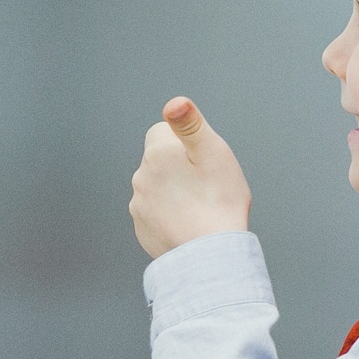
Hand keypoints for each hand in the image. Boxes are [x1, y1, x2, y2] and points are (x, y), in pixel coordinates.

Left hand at [130, 97, 252, 259]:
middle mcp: (140, 178)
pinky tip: (189, 223)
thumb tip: (174, 103)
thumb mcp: (213, 153)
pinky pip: (155, 212)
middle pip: (160, 160)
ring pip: (157, 186)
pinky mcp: (142, 229)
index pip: (162, 131)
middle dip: (178, 166)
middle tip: (205, 184)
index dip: (184, 142)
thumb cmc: (219, 201)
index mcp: (157, 154)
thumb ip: (191, 124)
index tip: (201, 160)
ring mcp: (139, 206)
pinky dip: (169, 214)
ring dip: (173, 190)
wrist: (210, 255)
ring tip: (199, 206)